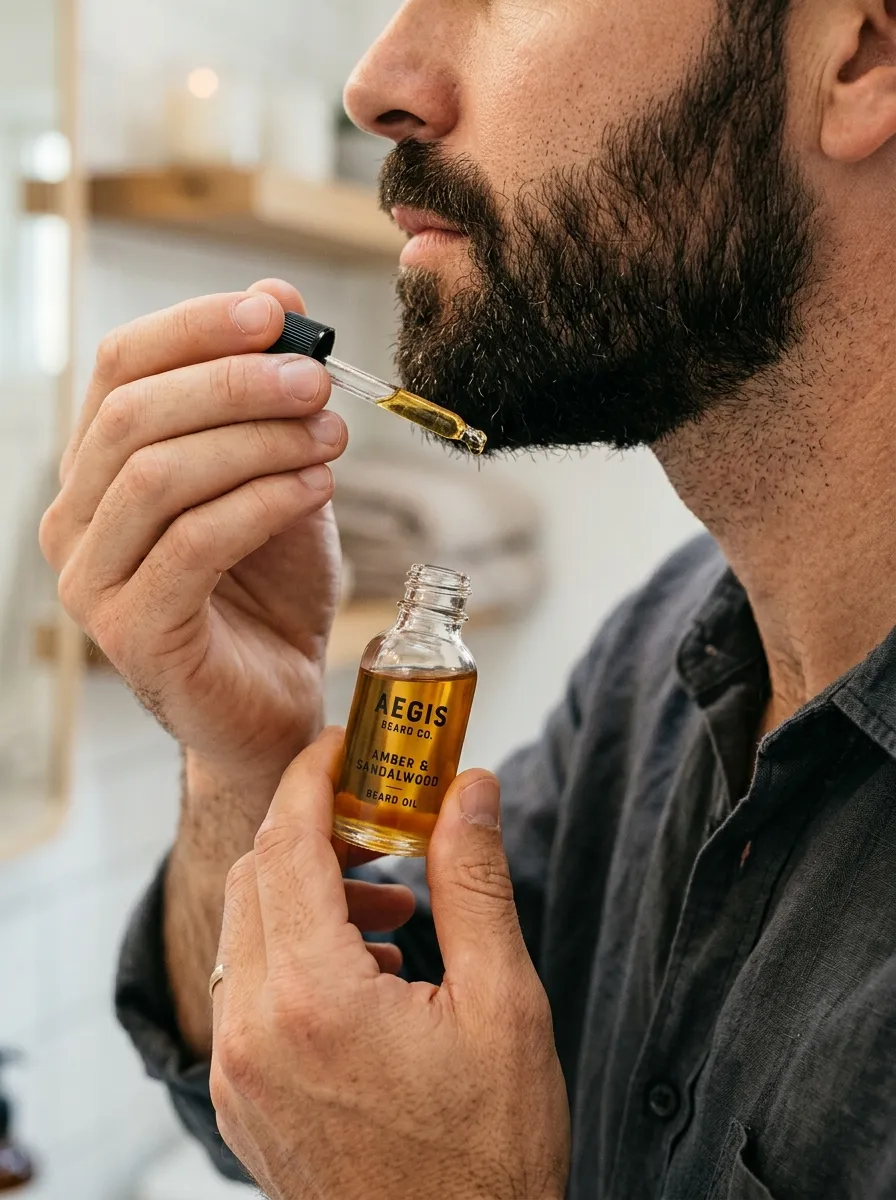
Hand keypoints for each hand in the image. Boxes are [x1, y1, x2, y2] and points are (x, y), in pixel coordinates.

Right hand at [40, 279, 344, 774]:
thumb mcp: (278, 477)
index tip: (280, 314)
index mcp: (97, 470)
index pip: (120, 369)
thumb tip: (279, 298)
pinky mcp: (132, 632)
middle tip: (318, 380)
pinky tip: (318, 487)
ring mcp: (92, 580)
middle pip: (134, 415)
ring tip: (331, 436)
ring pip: (159, 475)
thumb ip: (271, 402)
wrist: (277, 698)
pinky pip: (193, 543)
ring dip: (256, 441)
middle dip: (235, 383)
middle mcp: (75, 520)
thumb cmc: (272, 590)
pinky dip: (262, 502)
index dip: (196, 328)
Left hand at [210, 729, 570, 1199]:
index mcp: (315, 1000)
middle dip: (312, 830)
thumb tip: (470, 788)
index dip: (312, 777)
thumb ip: (475, 881)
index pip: (286, 843)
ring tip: (394, 912)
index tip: (342, 745)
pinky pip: (247, 992)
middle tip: (379, 820)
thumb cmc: (489, 1154)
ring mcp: (238, 1074)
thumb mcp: (504, 1005)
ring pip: (245, 932)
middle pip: (254, 877)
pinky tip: (368, 975)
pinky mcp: (241, 1102)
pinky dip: (293, 953)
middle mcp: (254, 1034)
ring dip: (307, 894)